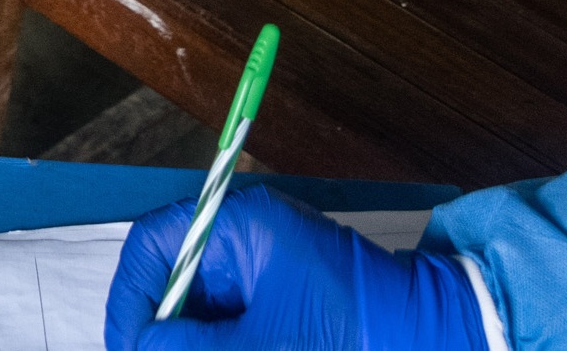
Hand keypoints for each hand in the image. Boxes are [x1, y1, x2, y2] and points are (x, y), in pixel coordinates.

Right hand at [105, 190, 489, 350]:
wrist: (438, 340)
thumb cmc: (358, 329)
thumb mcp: (269, 343)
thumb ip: (197, 347)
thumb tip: (145, 349)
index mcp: (240, 227)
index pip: (157, 244)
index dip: (132, 296)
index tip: (129, 345)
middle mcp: (245, 243)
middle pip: (173, 281)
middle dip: (160, 331)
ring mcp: (263, 277)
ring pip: (201, 312)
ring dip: (190, 343)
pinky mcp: (279, 309)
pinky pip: (230, 327)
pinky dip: (216, 346)